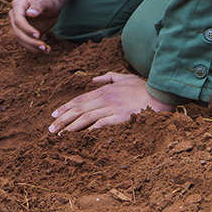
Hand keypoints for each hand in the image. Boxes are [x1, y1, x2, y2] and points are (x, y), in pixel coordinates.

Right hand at [9, 0, 61, 52]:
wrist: (51, 8)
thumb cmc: (49, 2)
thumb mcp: (47, 2)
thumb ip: (39, 6)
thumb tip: (30, 13)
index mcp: (18, 5)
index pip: (18, 20)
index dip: (27, 29)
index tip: (38, 35)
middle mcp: (14, 15)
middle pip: (18, 32)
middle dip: (30, 41)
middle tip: (43, 47)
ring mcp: (17, 25)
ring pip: (20, 40)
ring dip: (32, 47)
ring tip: (46, 50)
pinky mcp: (23, 33)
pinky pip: (25, 43)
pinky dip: (34, 48)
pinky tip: (45, 50)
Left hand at [49, 73, 172, 132]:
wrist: (160, 94)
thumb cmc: (143, 87)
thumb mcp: (124, 77)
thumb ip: (108, 77)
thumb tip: (94, 80)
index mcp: (104, 90)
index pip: (79, 100)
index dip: (65, 107)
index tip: (54, 114)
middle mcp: (105, 98)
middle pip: (79, 109)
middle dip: (63, 118)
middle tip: (51, 128)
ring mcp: (113, 108)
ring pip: (87, 117)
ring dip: (71, 126)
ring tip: (60, 134)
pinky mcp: (121, 117)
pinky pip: (103, 123)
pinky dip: (91, 128)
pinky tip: (80, 134)